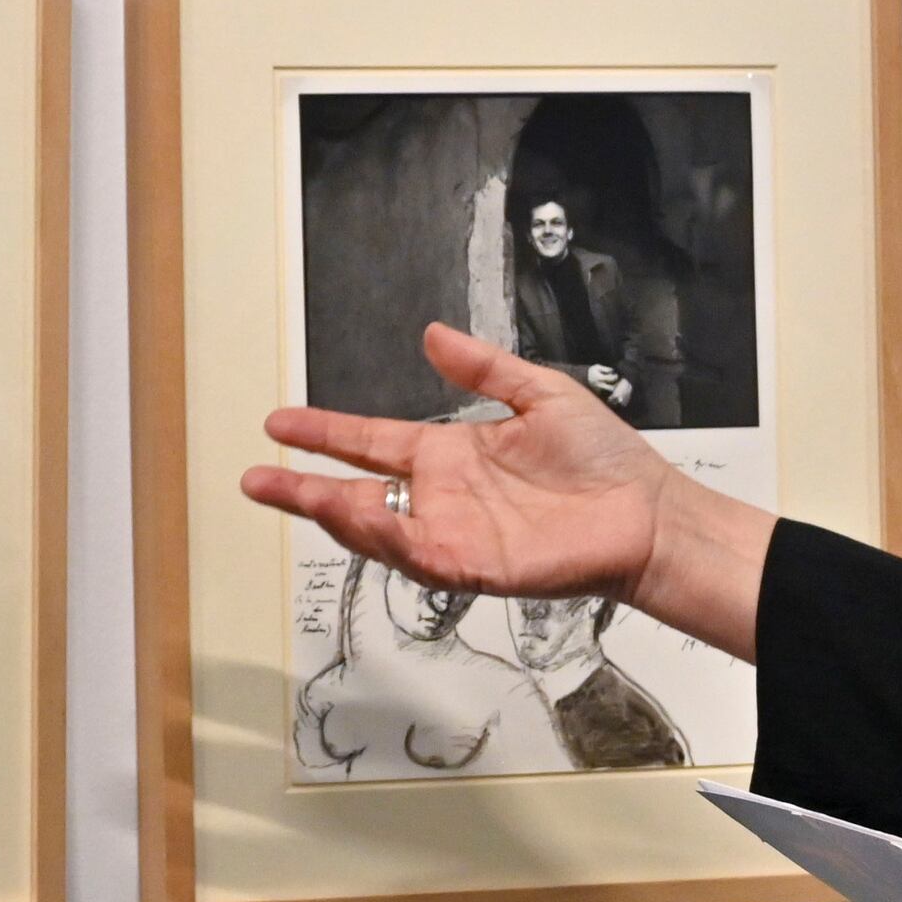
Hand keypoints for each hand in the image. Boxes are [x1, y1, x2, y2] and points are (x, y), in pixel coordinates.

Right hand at [245, 323, 772, 653]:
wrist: (647, 513)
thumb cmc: (604, 461)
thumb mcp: (538, 393)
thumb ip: (483, 368)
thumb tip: (433, 335)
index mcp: (451, 454)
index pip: (371, 442)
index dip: (325, 433)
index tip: (280, 423)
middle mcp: (442, 497)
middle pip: (356, 493)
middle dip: (302, 488)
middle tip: (254, 477)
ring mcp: (453, 533)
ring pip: (376, 528)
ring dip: (331, 512)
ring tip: (291, 493)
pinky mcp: (474, 566)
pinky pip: (417, 554)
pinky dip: (384, 538)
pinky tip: (355, 518)